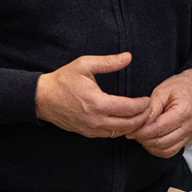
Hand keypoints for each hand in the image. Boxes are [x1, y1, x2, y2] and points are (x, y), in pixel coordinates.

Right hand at [36, 53, 151, 138]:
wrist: (42, 98)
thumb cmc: (64, 79)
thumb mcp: (85, 65)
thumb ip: (108, 62)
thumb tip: (128, 57)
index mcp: (97, 103)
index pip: (130, 109)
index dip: (143, 105)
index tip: (148, 99)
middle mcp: (96, 120)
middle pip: (130, 124)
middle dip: (143, 117)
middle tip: (149, 108)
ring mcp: (91, 129)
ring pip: (121, 132)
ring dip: (134, 126)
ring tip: (141, 115)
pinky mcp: (88, 133)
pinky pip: (111, 135)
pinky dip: (122, 129)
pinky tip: (127, 121)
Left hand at [131, 69, 191, 159]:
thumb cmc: (179, 87)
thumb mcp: (161, 92)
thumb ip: (151, 109)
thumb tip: (139, 125)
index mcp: (184, 111)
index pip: (159, 128)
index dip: (143, 132)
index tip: (132, 131)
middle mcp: (189, 126)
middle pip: (162, 141)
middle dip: (145, 140)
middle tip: (134, 134)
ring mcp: (189, 134)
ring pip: (166, 150)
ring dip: (151, 146)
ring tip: (142, 137)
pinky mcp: (187, 139)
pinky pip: (171, 152)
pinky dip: (159, 150)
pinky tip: (151, 141)